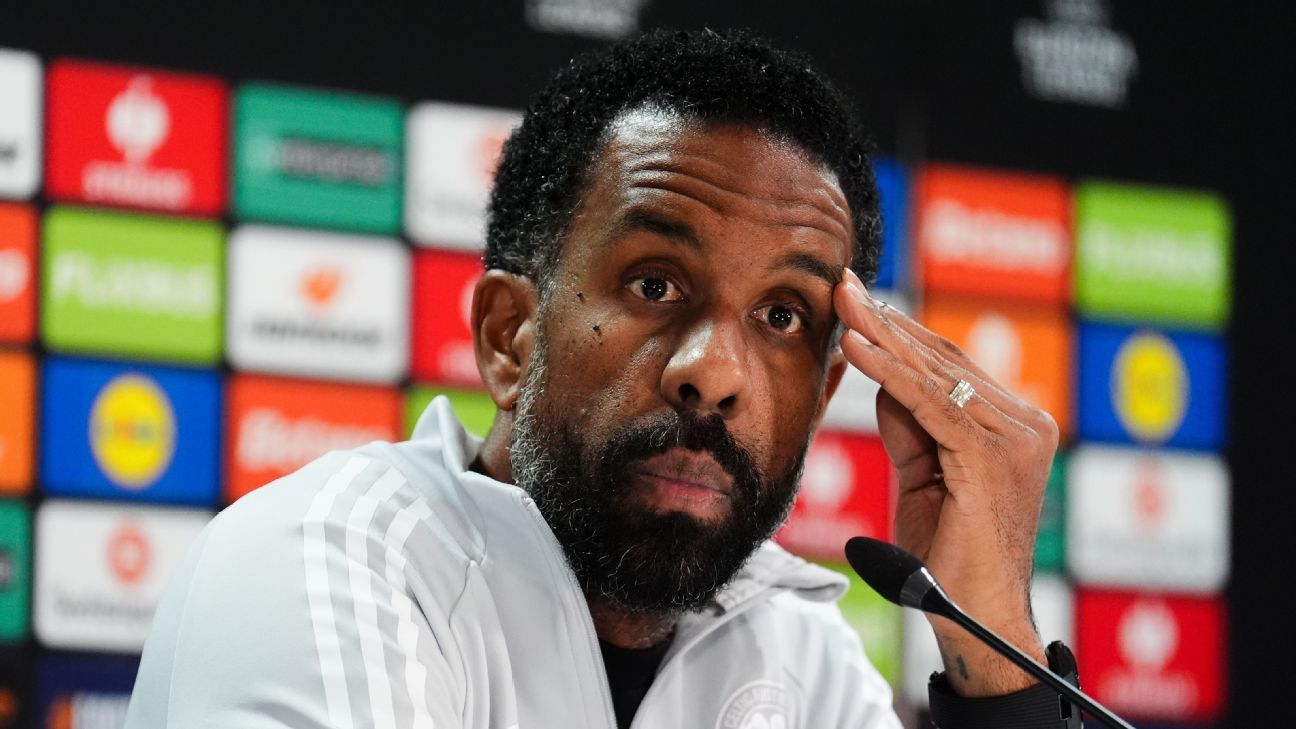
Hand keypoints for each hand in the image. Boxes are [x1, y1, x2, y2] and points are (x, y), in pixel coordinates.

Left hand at [833, 268, 1058, 696]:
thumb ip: (910, 425)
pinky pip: (929, 405)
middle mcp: (1026, 424)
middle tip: (843, 283)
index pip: (949, 366)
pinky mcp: (991, 459)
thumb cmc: (947, 553)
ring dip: (882, 335)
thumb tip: (881, 373)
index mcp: (1016, 425)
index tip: (857, 300)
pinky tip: (857, 347)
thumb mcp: (922, 474)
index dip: (900, 331)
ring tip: (842, 302)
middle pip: (943, 360)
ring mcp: (1015, 439)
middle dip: (886, 320)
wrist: (974, 618)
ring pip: (935, 375)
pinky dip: (889, 373)